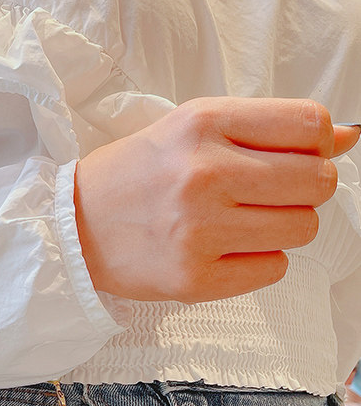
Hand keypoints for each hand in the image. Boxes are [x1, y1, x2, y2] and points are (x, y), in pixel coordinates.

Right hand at [74, 97, 360, 303]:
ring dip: (283, 227)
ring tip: (240, 223)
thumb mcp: (191, 128)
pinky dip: (259, 261)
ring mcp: (199, 232)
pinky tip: (224, 251)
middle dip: (305, 189)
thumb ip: (266, 128)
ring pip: (302, 229)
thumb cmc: (134, 175)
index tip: (299, 155)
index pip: (311, 125)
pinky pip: (274, 269)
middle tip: (266, 194)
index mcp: (203, 125)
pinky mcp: (193, 280)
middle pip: (317, 182)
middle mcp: (203, 176)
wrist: (73, 228)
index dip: (319, 143)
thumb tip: (346, 138)